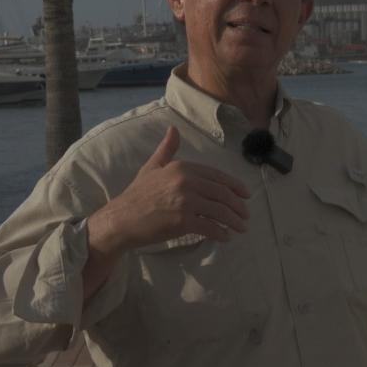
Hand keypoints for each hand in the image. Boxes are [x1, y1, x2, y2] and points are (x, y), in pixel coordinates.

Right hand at [88, 126, 252, 258]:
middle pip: (222, 194)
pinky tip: (226, 237)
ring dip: (234, 221)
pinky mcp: (183, 221)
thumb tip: (173, 130)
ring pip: (220, 211)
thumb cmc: (137, 195)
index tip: (246, 196)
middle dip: (238, 206)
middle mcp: (186, 181)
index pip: (217, 176)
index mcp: (182, 168)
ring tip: (240, 228)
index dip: (235, 186)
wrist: (120, 219)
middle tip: (245, 215)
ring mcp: (186, 201)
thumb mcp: (152, 167)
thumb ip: (166, 150)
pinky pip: (210, 227)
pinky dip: (221, 233)